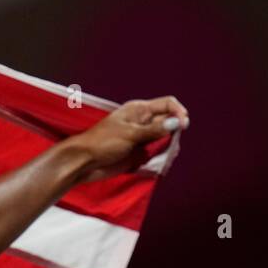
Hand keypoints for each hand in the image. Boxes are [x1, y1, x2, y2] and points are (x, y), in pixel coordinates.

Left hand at [68, 96, 188, 182]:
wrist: (84, 162)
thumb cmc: (101, 143)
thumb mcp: (130, 134)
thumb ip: (154, 130)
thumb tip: (177, 123)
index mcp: (139, 110)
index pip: (167, 104)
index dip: (178, 112)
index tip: (183, 126)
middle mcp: (143, 122)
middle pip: (169, 123)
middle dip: (174, 133)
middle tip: (170, 145)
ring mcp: (142, 137)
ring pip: (165, 139)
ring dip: (168, 147)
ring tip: (163, 155)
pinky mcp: (139, 152)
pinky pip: (157, 153)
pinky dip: (161, 158)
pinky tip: (159, 163)